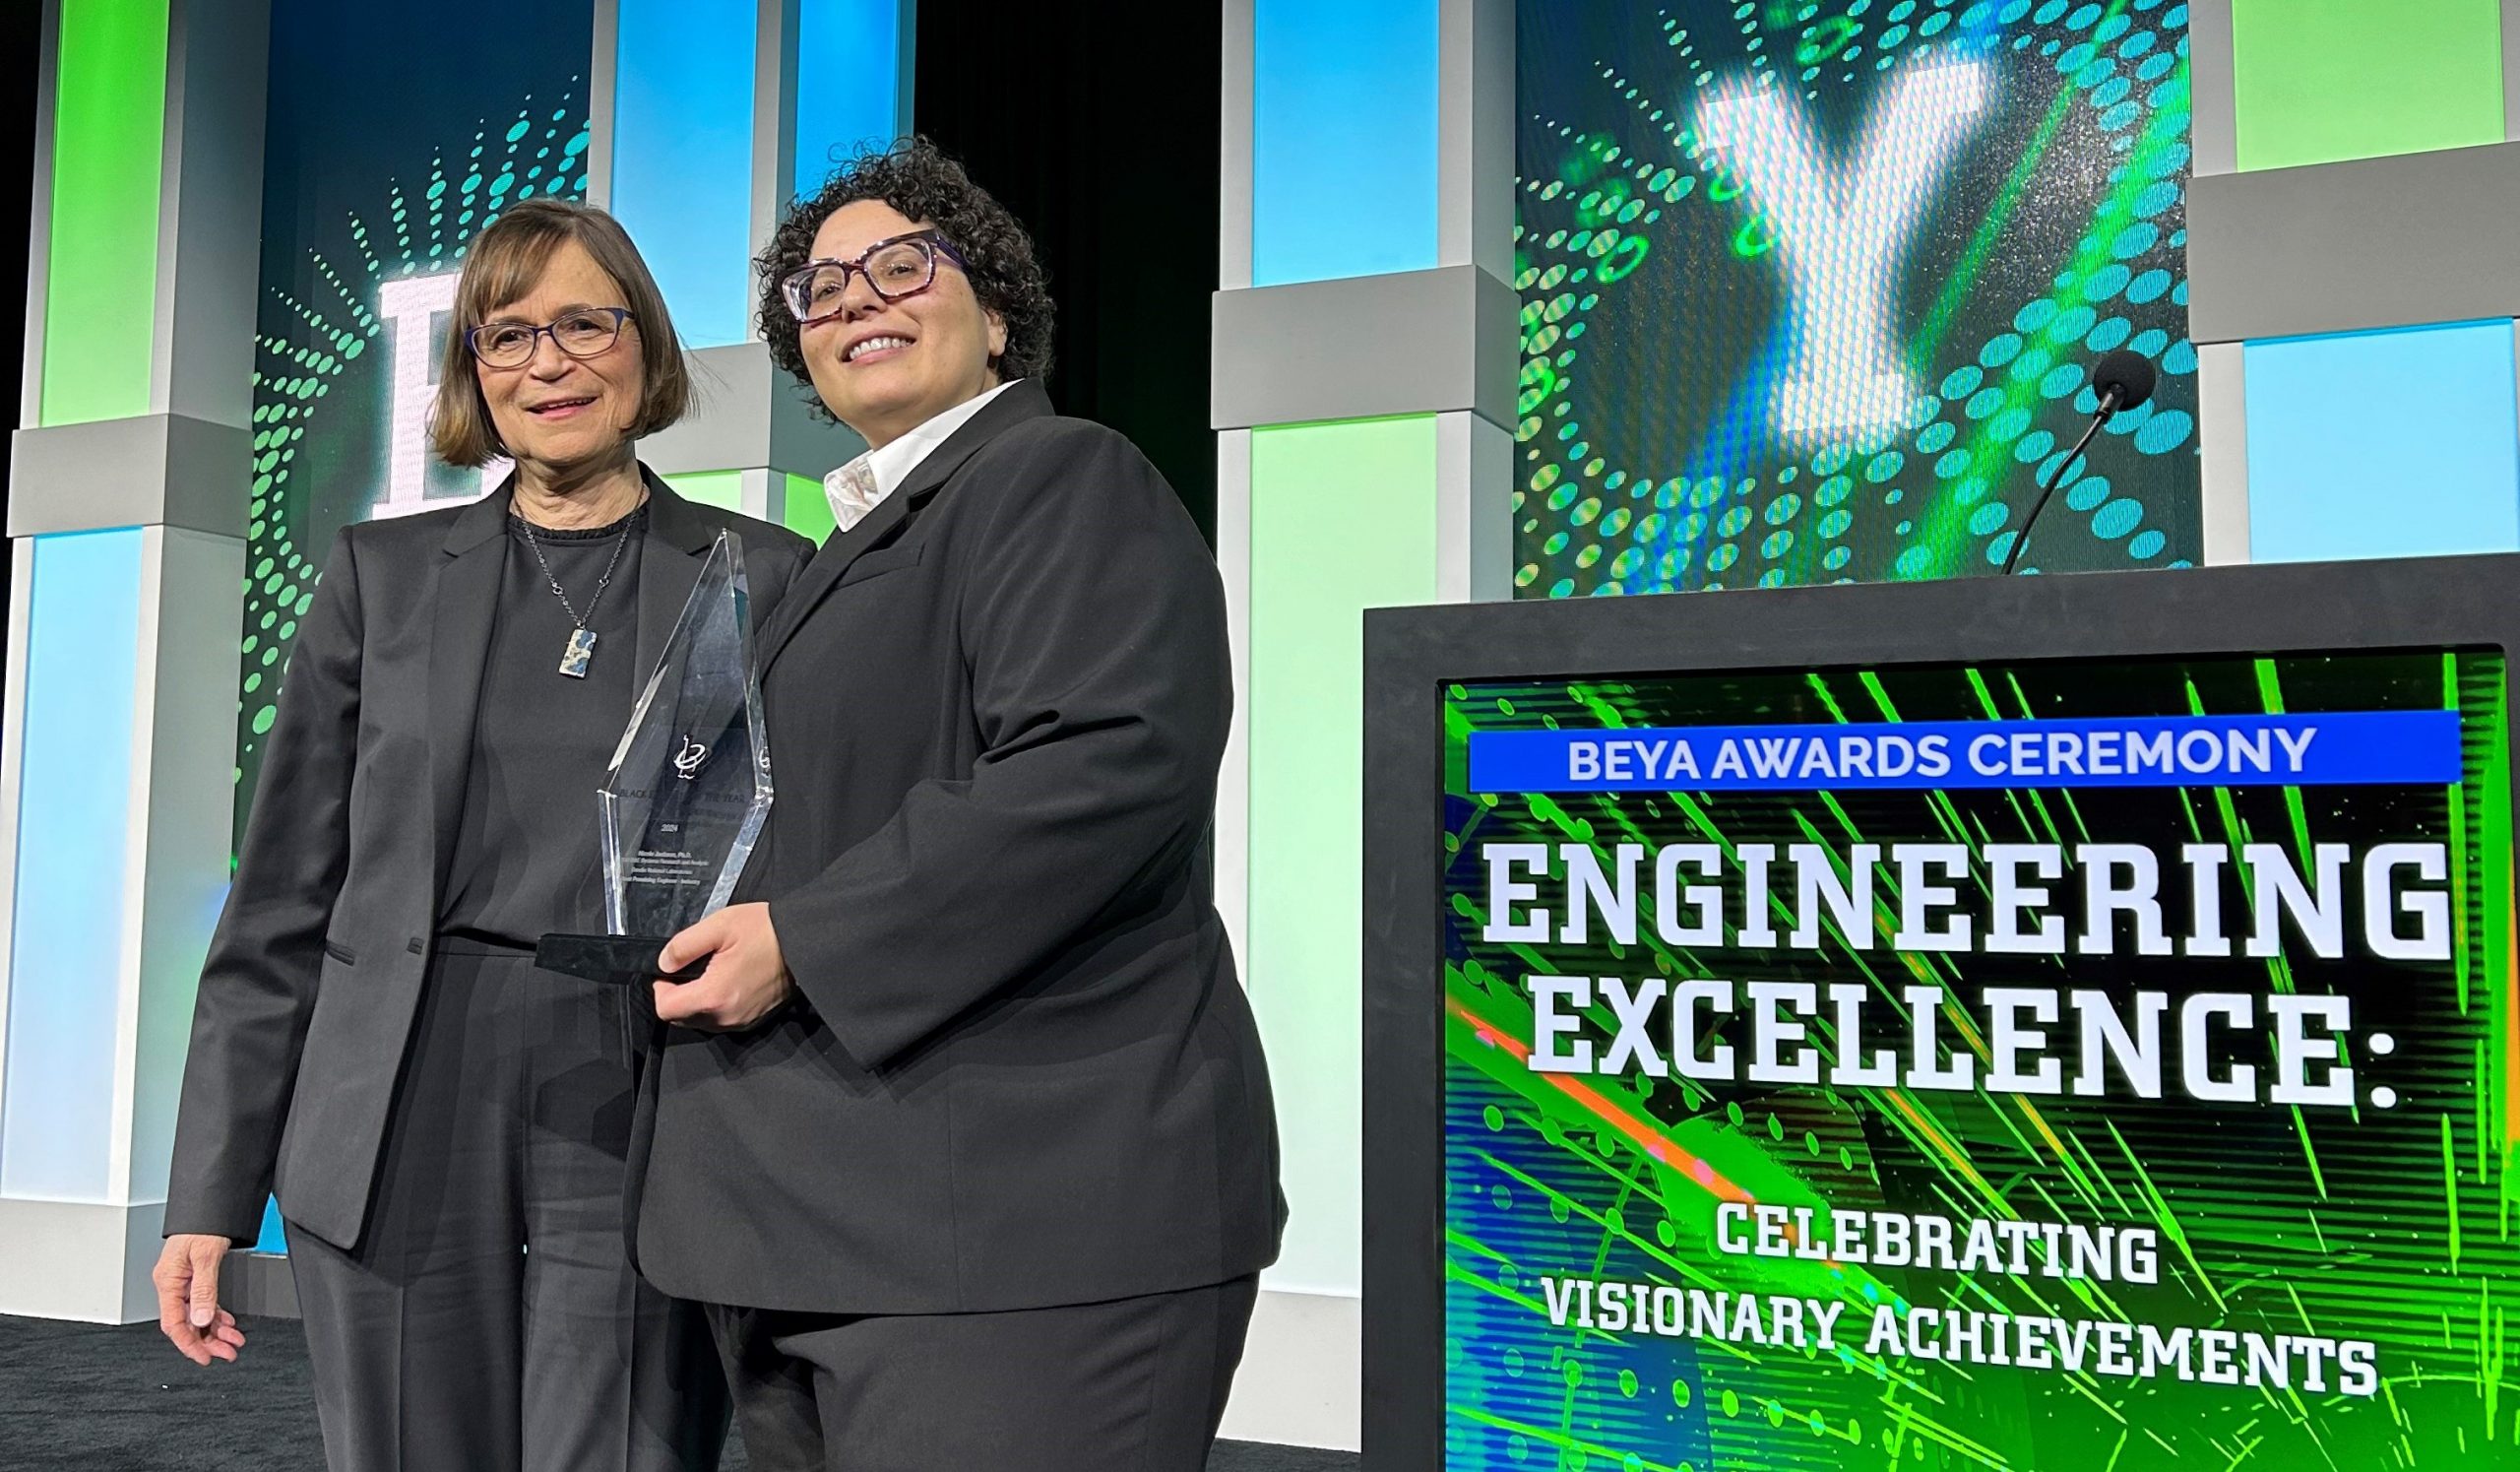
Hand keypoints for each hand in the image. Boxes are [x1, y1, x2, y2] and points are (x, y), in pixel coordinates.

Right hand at [152, 1234, 245, 1364]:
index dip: (188, 1344)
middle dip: (207, 1341)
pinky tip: (227, 1323)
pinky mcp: (194, 1278)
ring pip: (197, 1316)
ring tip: (234, 1341)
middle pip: (187, 1323)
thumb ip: (204, 1290)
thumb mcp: (205, 1257)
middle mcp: (172, 1284)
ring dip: (215, 1331)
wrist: (209, 1206)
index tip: (204, 1357)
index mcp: (167, 1281)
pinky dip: (216, 1315)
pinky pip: (203, 1304)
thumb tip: (201, 1319)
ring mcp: (183, 1282)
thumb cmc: (202, 1225)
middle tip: (228, 1352)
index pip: (173, 1323)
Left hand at [654, 902, 793, 1030]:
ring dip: (696, 1002)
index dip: (660, 988)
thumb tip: (663, 963)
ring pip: (700, 1021)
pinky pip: (721, 1020)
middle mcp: (726, 1017)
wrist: (807, 942)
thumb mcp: (720, 925)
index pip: (665, 1009)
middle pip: (681, 1019)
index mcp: (714, 996)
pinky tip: (726, 981)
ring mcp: (742, 1021)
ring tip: (710, 973)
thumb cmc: (767, 931)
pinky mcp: (754, 1019)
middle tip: (689, 968)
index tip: (669, 970)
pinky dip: (715, 1006)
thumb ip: (683, 946)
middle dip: (677, 996)